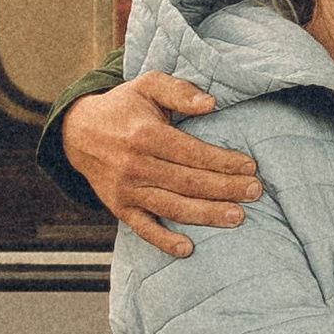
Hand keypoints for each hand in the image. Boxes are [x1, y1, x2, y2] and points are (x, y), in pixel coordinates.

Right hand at [61, 76, 262, 259]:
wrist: (78, 132)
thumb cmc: (123, 107)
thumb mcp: (147, 85)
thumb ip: (179, 90)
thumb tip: (210, 103)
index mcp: (145, 135)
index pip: (191, 153)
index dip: (222, 161)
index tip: (250, 166)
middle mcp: (135, 165)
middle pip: (187, 182)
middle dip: (225, 188)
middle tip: (255, 192)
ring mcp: (127, 190)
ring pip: (171, 207)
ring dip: (206, 215)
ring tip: (237, 217)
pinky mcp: (119, 208)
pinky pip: (142, 228)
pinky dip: (163, 241)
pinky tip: (187, 249)